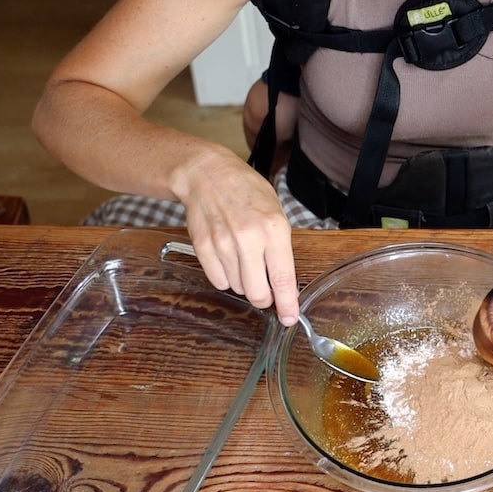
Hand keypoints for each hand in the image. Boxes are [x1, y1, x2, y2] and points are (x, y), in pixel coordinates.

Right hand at [176, 155, 300, 325]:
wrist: (208, 174)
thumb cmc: (247, 191)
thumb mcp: (276, 213)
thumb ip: (280, 249)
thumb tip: (284, 285)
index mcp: (274, 229)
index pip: (283, 278)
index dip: (287, 304)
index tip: (289, 318)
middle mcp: (248, 239)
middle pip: (257, 292)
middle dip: (264, 298)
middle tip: (266, 290)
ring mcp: (223, 244)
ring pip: (237, 288)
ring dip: (244, 283)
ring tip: (244, 260)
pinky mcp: (203, 247)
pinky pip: (217, 280)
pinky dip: (225, 278)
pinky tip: (228, 260)